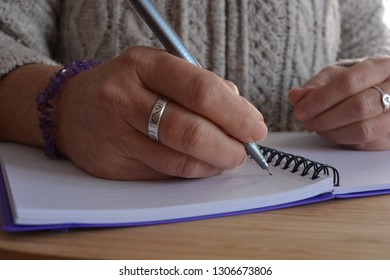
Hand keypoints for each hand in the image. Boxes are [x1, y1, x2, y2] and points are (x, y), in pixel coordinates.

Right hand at [55, 46, 266, 179]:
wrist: (71, 109)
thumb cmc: (127, 87)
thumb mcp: (160, 70)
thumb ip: (202, 86)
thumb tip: (241, 113)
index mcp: (144, 64)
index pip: (201, 90)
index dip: (236, 114)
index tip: (256, 127)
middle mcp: (124, 98)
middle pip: (191, 131)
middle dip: (229, 146)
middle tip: (244, 151)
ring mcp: (116, 134)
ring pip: (180, 160)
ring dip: (213, 164)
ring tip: (225, 158)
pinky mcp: (113, 165)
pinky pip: (165, 174)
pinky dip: (192, 172)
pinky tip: (200, 164)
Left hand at [288, 56, 389, 149]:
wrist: (377, 91)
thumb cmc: (352, 83)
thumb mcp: (332, 77)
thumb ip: (313, 87)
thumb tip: (294, 96)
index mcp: (382, 66)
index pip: (349, 83)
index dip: (321, 99)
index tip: (300, 111)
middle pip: (358, 108)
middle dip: (325, 118)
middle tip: (306, 122)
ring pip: (364, 130)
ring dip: (333, 133)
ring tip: (316, 128)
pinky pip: (367, 144)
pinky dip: (344, 141)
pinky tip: (331, 134)